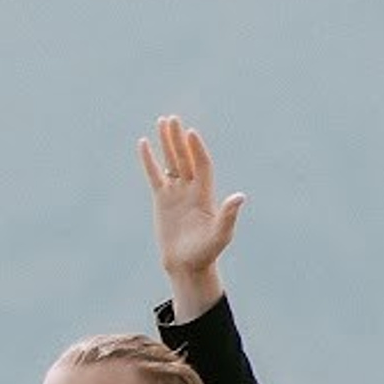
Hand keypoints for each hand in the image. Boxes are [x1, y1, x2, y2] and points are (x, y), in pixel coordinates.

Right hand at [139, 116, 241, 322]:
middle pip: (184, 158)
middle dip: (178, 138)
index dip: (196, 150)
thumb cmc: (206, 252)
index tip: (190, 133)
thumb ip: (228, 215)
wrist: (187, 265)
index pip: (201, 165)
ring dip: (167, 142)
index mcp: (205, 194)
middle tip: (172, 118)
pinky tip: (144, 144)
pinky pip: (154, 175)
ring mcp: (176, 193)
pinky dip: (149, 160)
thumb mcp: (220, 235)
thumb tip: (240, 197)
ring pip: (171, 162)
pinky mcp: (162, 199)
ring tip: (162, 121)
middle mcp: (191, 189)